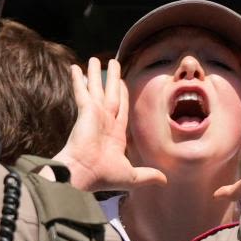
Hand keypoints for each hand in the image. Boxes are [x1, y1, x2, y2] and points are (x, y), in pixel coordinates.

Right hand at [54, 57, 166, 191]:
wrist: (83, 174)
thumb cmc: (103, 177)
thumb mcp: (132, 176)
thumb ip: (147, 175)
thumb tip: (164, 181)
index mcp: (115, 134)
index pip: (121, 109)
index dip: (123, 95)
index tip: (122, 83)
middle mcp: (104, 121)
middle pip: (111, 94)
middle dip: (112, 79)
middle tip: (112, 64)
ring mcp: (94, 115)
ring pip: (98, 88)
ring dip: (95, 74)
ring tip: (95, 59)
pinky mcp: (86, 111)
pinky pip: (82, 91)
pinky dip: (79, 79)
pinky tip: (75, 68)